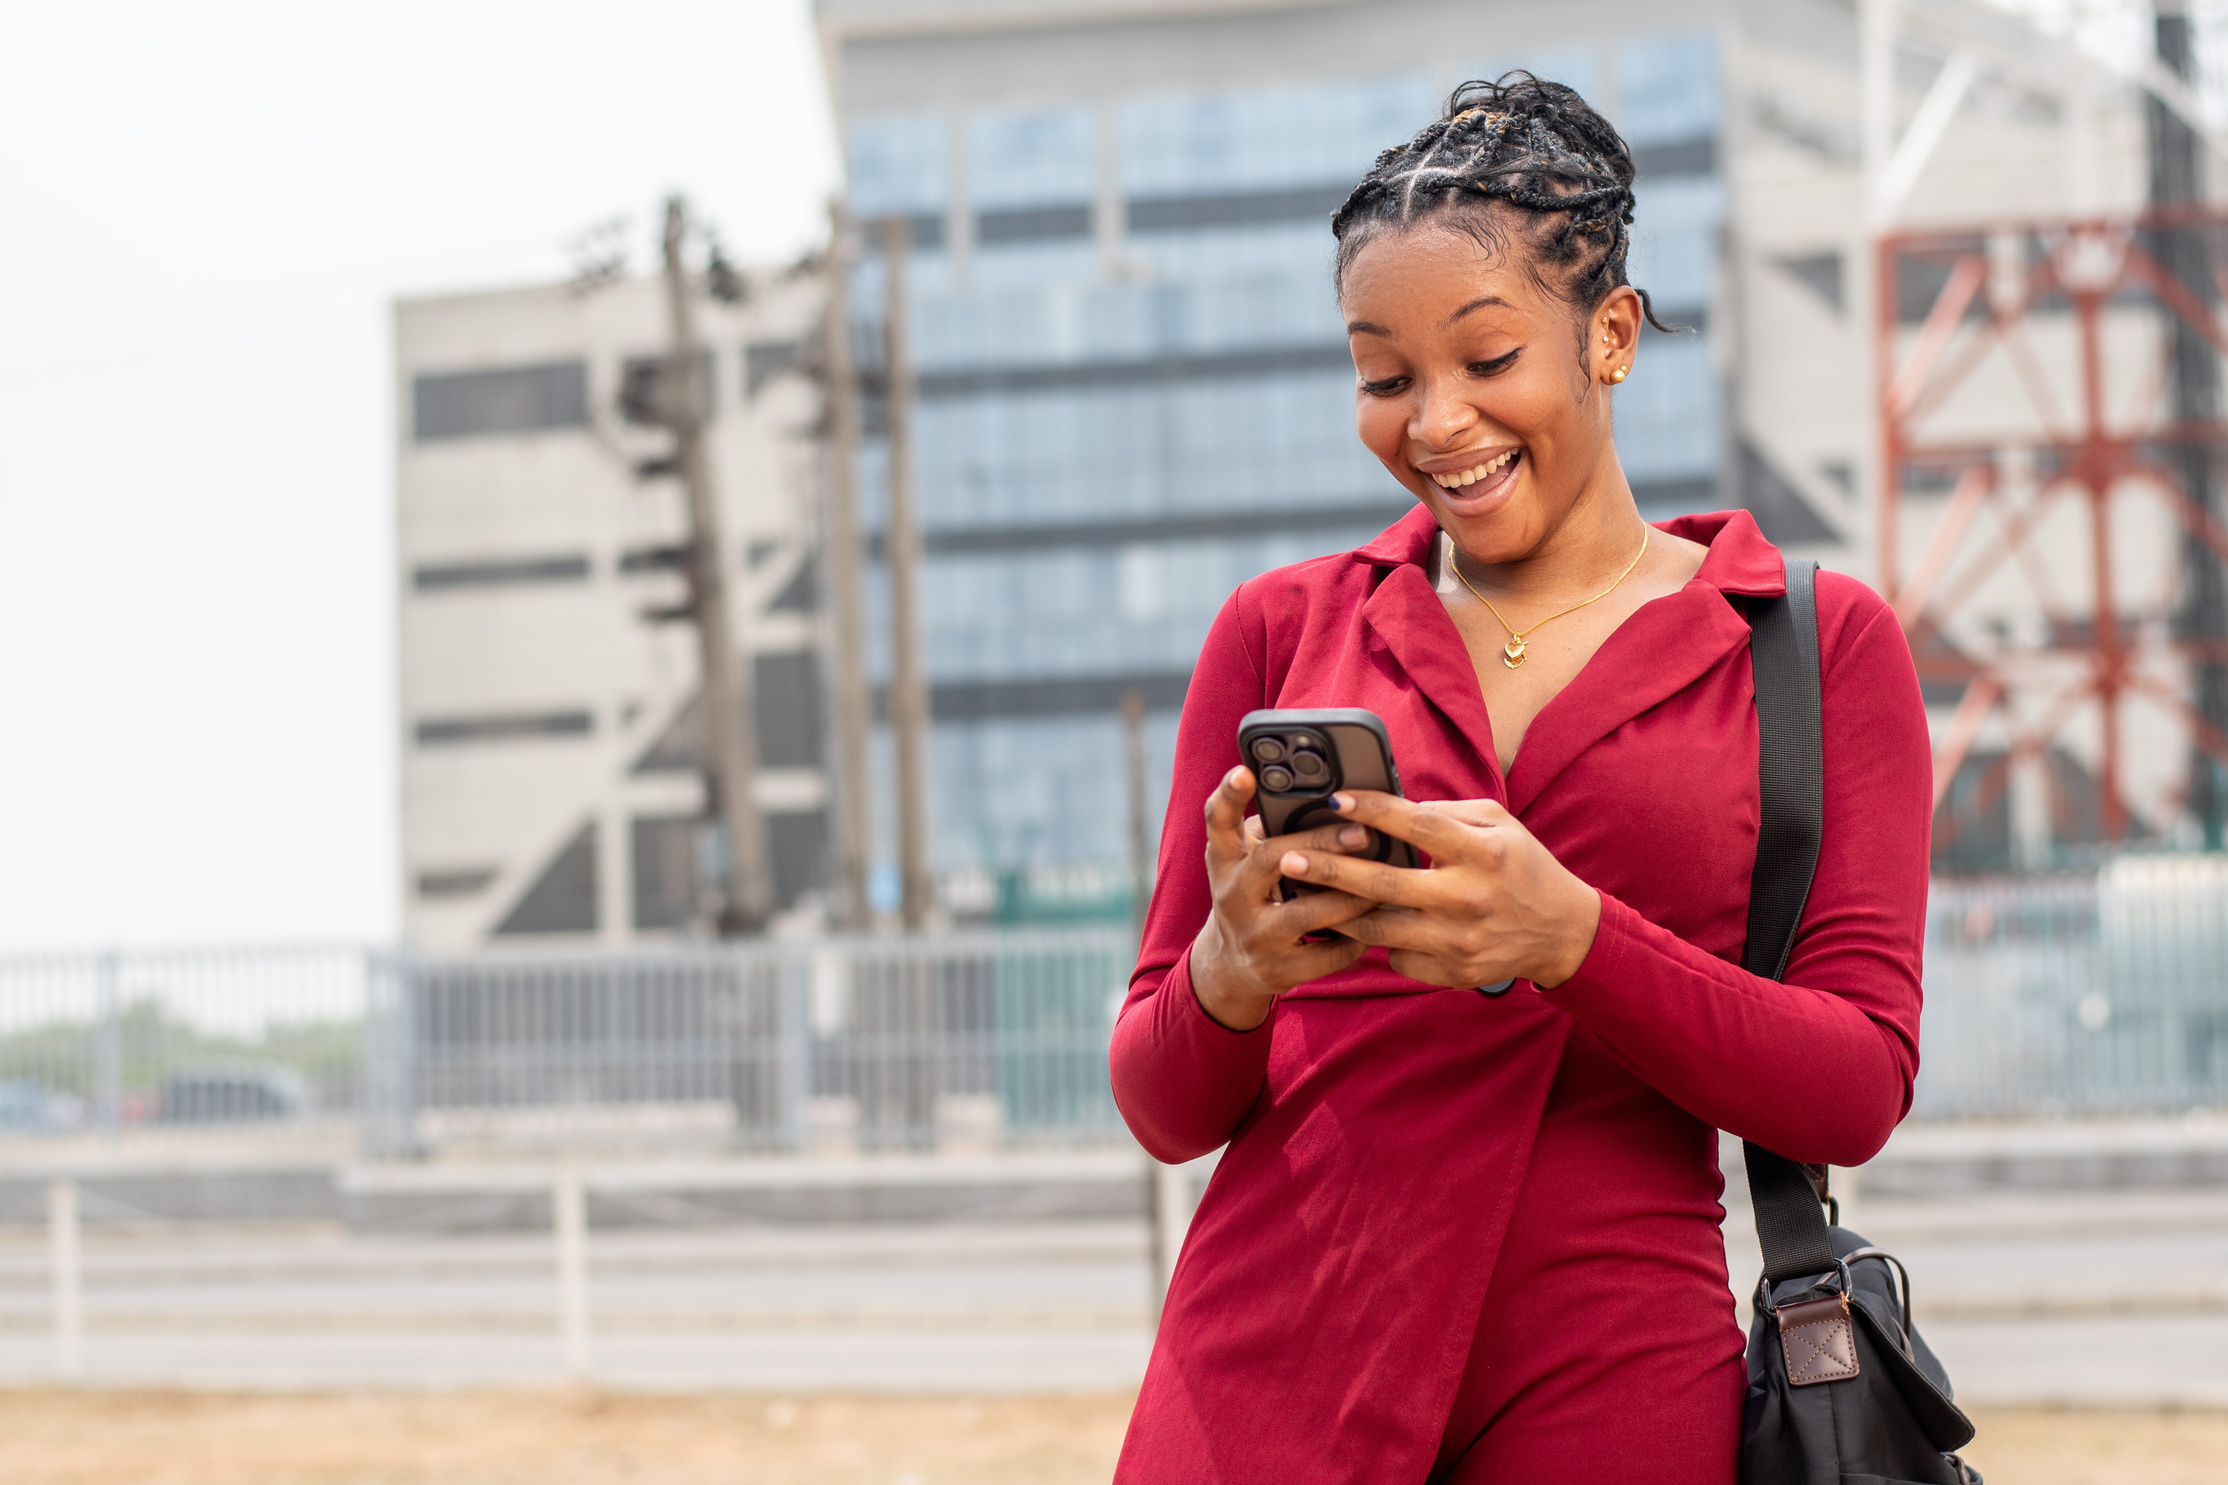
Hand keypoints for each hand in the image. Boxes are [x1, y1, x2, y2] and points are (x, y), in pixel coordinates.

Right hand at [1188, 766, 1378, 1030]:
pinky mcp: (1279, 971)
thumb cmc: (1257, 893)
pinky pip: (1328, 954)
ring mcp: (1254, 937)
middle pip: (1271, 860)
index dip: (1228, 795)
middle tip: (1361, 832)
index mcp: (1225, 861)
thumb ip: (1276, 830)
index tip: (1244, 771)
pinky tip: (1378, 921)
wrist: (1232, 966)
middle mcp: (1232, 896)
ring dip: (1351, 894)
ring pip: (1308, 913)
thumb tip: (1338, 799)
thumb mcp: (1249, 860)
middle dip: (1318, 843)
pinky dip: (1357, 937)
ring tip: (1385, 876)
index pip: (1217, 821)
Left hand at [1274, 792, 1601, 989]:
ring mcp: (1459, 941)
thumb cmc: (1522, 867)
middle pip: (1384, 884)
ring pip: (1380, 929)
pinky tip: (1357, 928)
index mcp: (1481, 852)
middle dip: (1329, 869)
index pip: (1418, 825)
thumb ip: (1447, 813)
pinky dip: (1378, 943)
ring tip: (1305, 894)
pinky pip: (1397, 959)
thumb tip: (1392, 809)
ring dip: (1338, 912)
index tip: (1335, 800)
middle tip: (1288, 857)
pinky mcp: (1453, 973)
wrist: (1561, 932)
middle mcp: (1468, 898)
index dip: (1373, 810)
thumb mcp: (1498, 825)